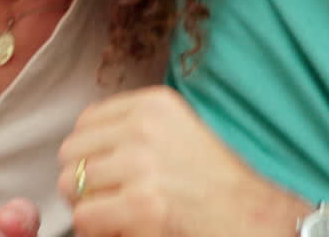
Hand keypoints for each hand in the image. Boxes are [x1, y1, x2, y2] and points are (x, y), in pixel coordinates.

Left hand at [57, 86, 307, 236]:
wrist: (257, 217)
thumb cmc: (216, 181)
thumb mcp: (178, 131)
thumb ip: (131, 129)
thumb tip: (77, 145)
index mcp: (154, 104)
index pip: (85, 122)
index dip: (91, 153)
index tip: (111, 172)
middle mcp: (144, 128)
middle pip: (71, 153)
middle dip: (85, 181)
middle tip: (114, 199)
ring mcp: (143, 167)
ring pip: (72, 187)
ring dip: (91, 208)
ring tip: (121, 215)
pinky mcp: (143, 206)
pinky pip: (86, 218)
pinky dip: (99, 231)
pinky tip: (127, 230)